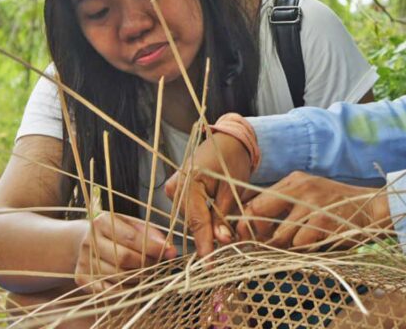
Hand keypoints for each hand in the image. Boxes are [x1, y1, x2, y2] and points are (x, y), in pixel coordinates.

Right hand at [74, 212, 175, 292]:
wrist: (88, 241)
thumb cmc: (119, 233)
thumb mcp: (135, 226)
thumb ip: (154, 236)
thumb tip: (171, 251)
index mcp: (103, 222)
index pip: (131, 238)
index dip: (152, 248)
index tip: (169, 253)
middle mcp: (90, 240)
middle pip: (123, 258)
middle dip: (145, 264)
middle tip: (157, 265)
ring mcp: (84, 260)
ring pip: (117, 276)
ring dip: (138, 278)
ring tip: (146, 273)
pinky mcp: (82, 278)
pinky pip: (109, 290)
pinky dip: (126, 290)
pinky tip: (134, 283)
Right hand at [163, 131, 252, 256]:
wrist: (226, 140)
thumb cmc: (232, 159)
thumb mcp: (232, 188)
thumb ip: (224, 215)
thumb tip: (221, 241)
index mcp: (189, 181)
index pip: (197, 220)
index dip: (205, 244)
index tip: (209, 265)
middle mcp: (175, 186)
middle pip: (192, 222)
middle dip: (208, 236)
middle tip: (224, 253)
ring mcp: (173, 188)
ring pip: (191, 219)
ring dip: (206, 228)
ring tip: (224, 235)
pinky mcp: (176, 190)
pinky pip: (189, 211)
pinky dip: (202, 218)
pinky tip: (214, 224)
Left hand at [236, 171, 392, 249]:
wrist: (372, 207)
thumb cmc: (337, 206)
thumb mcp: (309, 194)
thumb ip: (282, 204)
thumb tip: (250, 222)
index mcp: (293, 181)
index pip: (254, 200)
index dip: (245, 222)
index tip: (246, 237)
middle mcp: (299, 188)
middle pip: (258, 214)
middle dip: (258, 235)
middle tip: (266, 246)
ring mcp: (311, 204)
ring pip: (279, 237)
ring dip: (287, 247)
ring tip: (303, 243)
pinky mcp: (322, 221)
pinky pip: (299, 244)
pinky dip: (304, 250)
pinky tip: (317, 243)